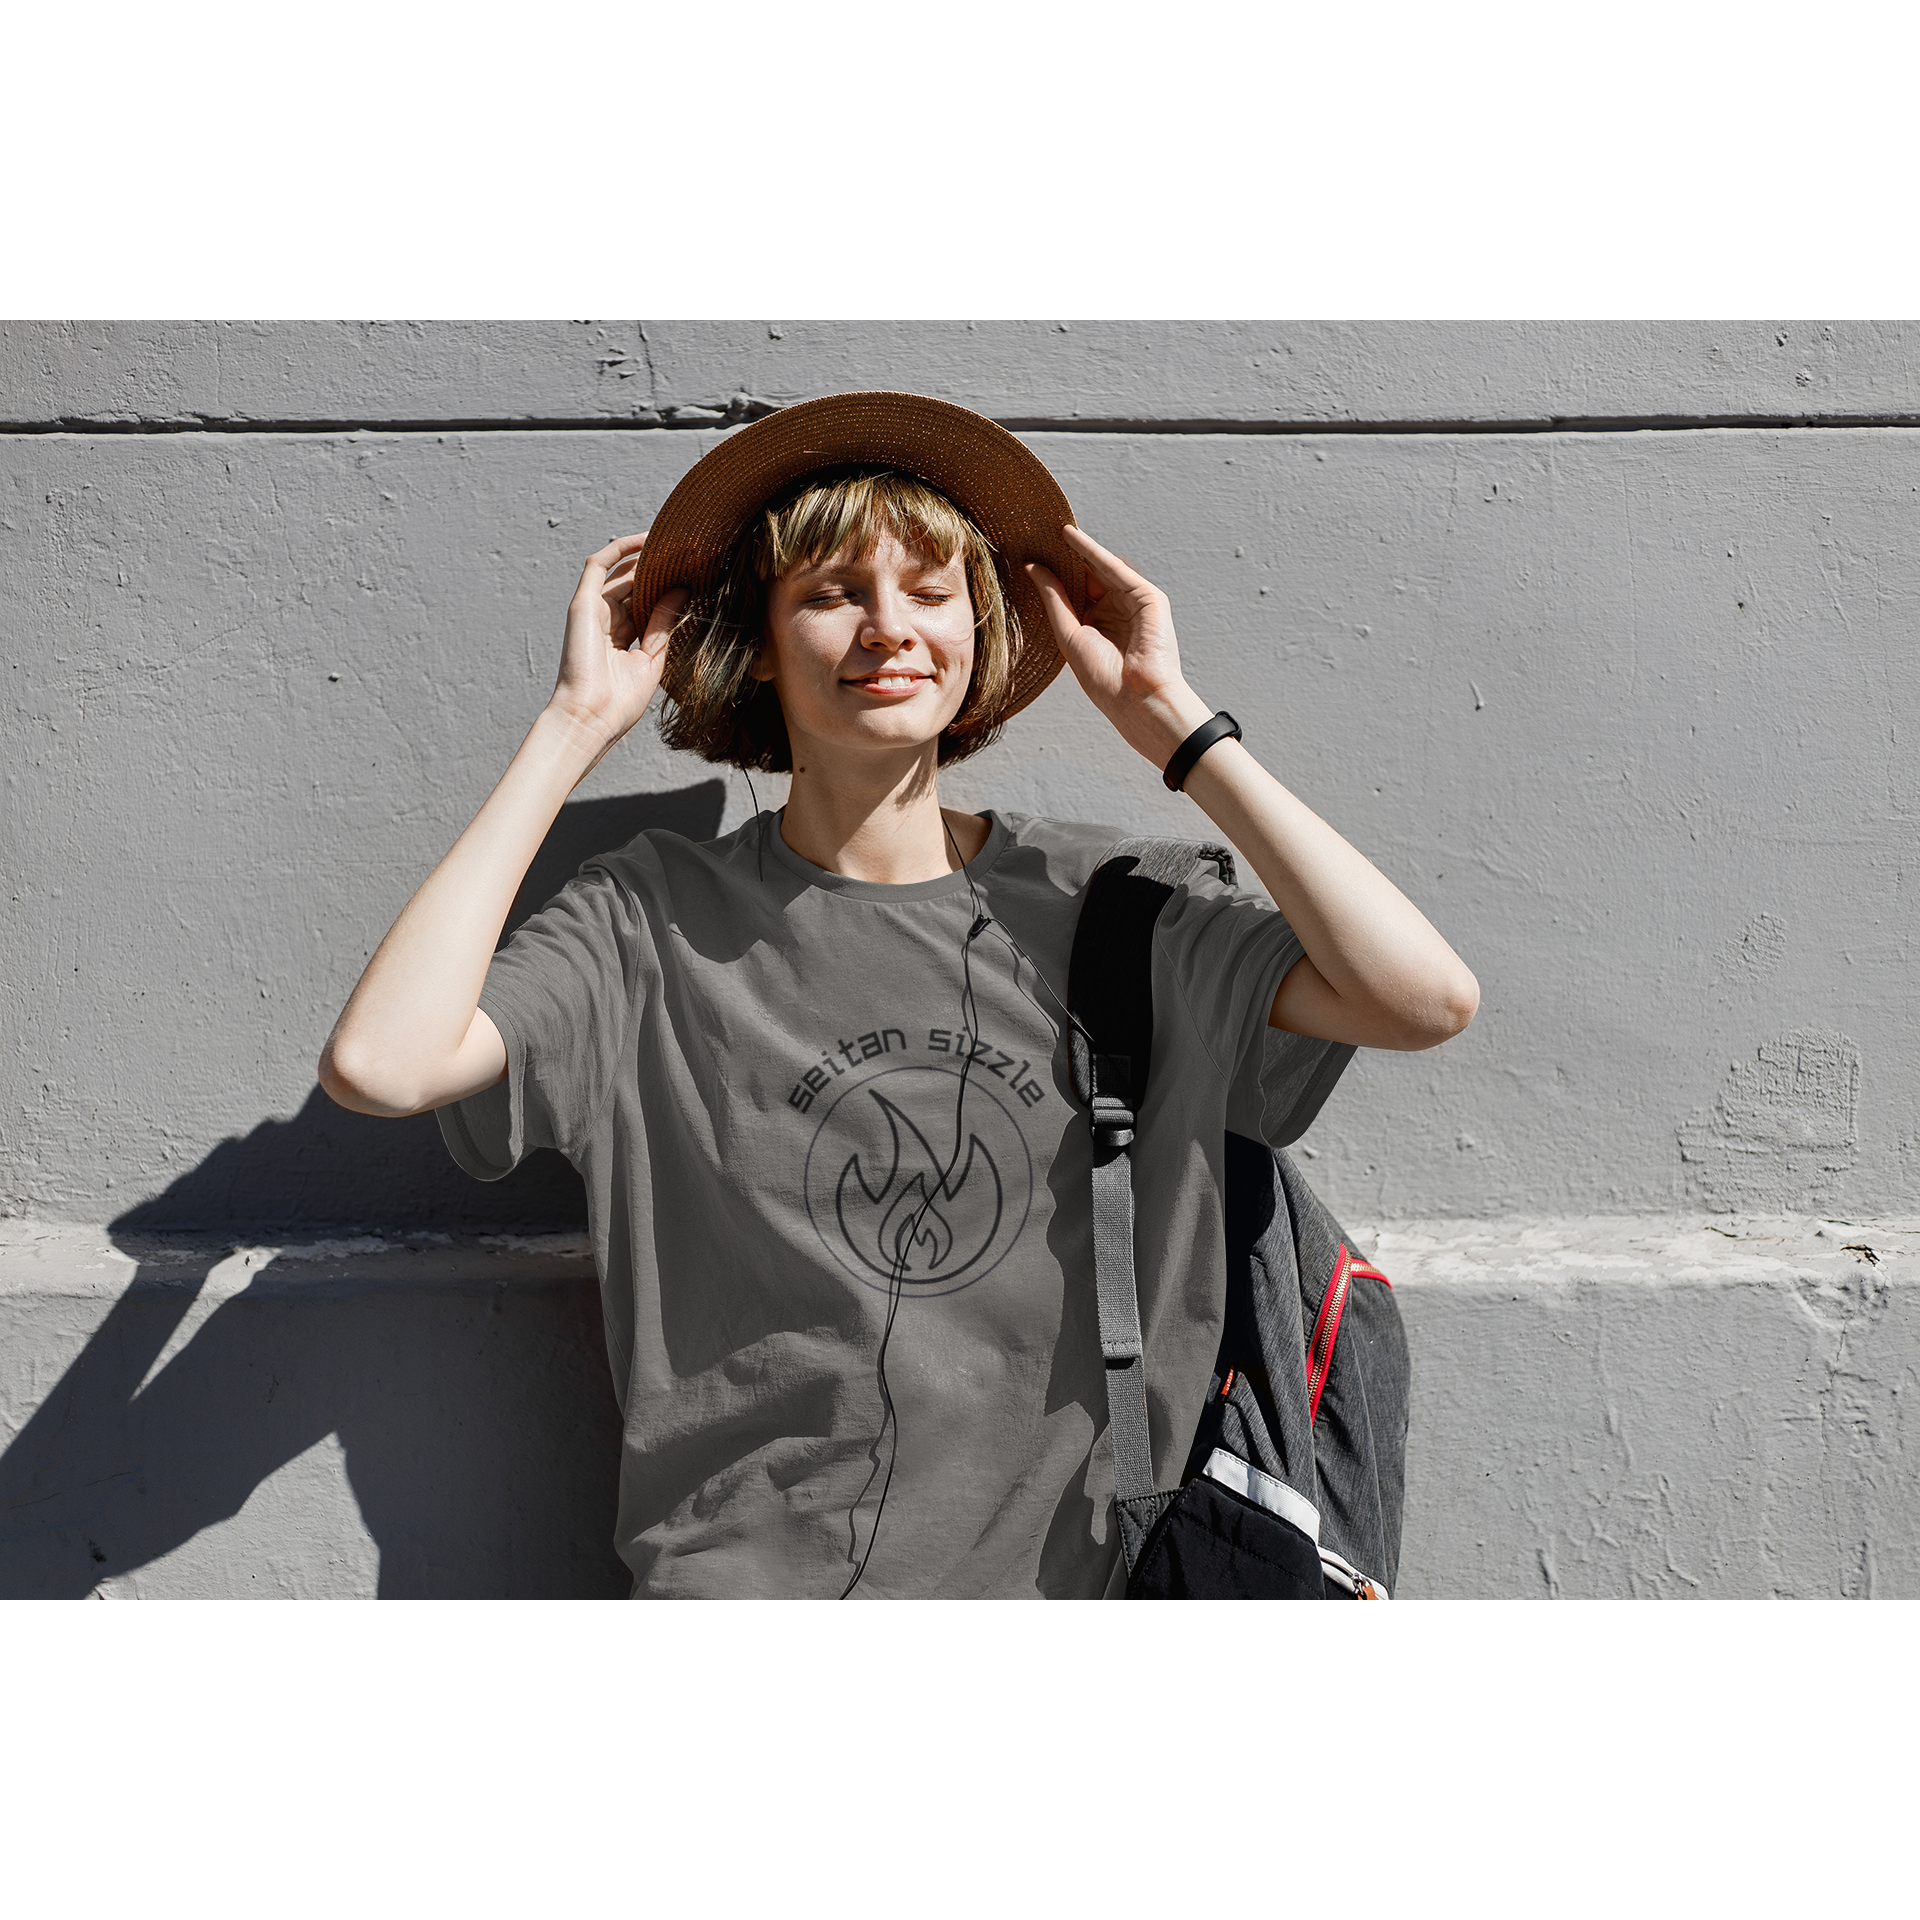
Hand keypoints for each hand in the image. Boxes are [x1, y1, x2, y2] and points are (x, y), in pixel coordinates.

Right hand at [546, 533, 688, 749]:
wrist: (592, 718)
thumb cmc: (620, 701)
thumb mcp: (653, 659)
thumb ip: (664, 624)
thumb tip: (683, 592)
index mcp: (623, 639)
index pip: (647, 605)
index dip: (668, 589)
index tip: (697, 576)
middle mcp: (607, 622)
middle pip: (635, 586)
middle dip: (661, 569)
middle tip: (692, 552)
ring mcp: (593, 611)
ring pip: (620, 572)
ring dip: (645, 556)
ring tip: (676, 541)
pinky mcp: (582, 604)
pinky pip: (598, 565)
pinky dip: (620, 549)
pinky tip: (645, 539)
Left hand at [1026, 525, 1211, 766]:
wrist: (1136, 697)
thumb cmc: (1103, 678)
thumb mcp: (1068, 634)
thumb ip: (1053, 598)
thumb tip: (1032, 567)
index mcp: (1095, 626)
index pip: (1073, 591)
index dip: (1053, 572)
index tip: (1028, 551)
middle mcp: (1114, 612)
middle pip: (1086, 575)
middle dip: (1064, 555)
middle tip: (1035, 531)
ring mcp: (1132, 604)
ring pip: (1100, 568)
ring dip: (1076, 548)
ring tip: (1047, 528)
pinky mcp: (1148, 598)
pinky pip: (1115, 568)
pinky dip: (1093, 552)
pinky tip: (1071, 538)